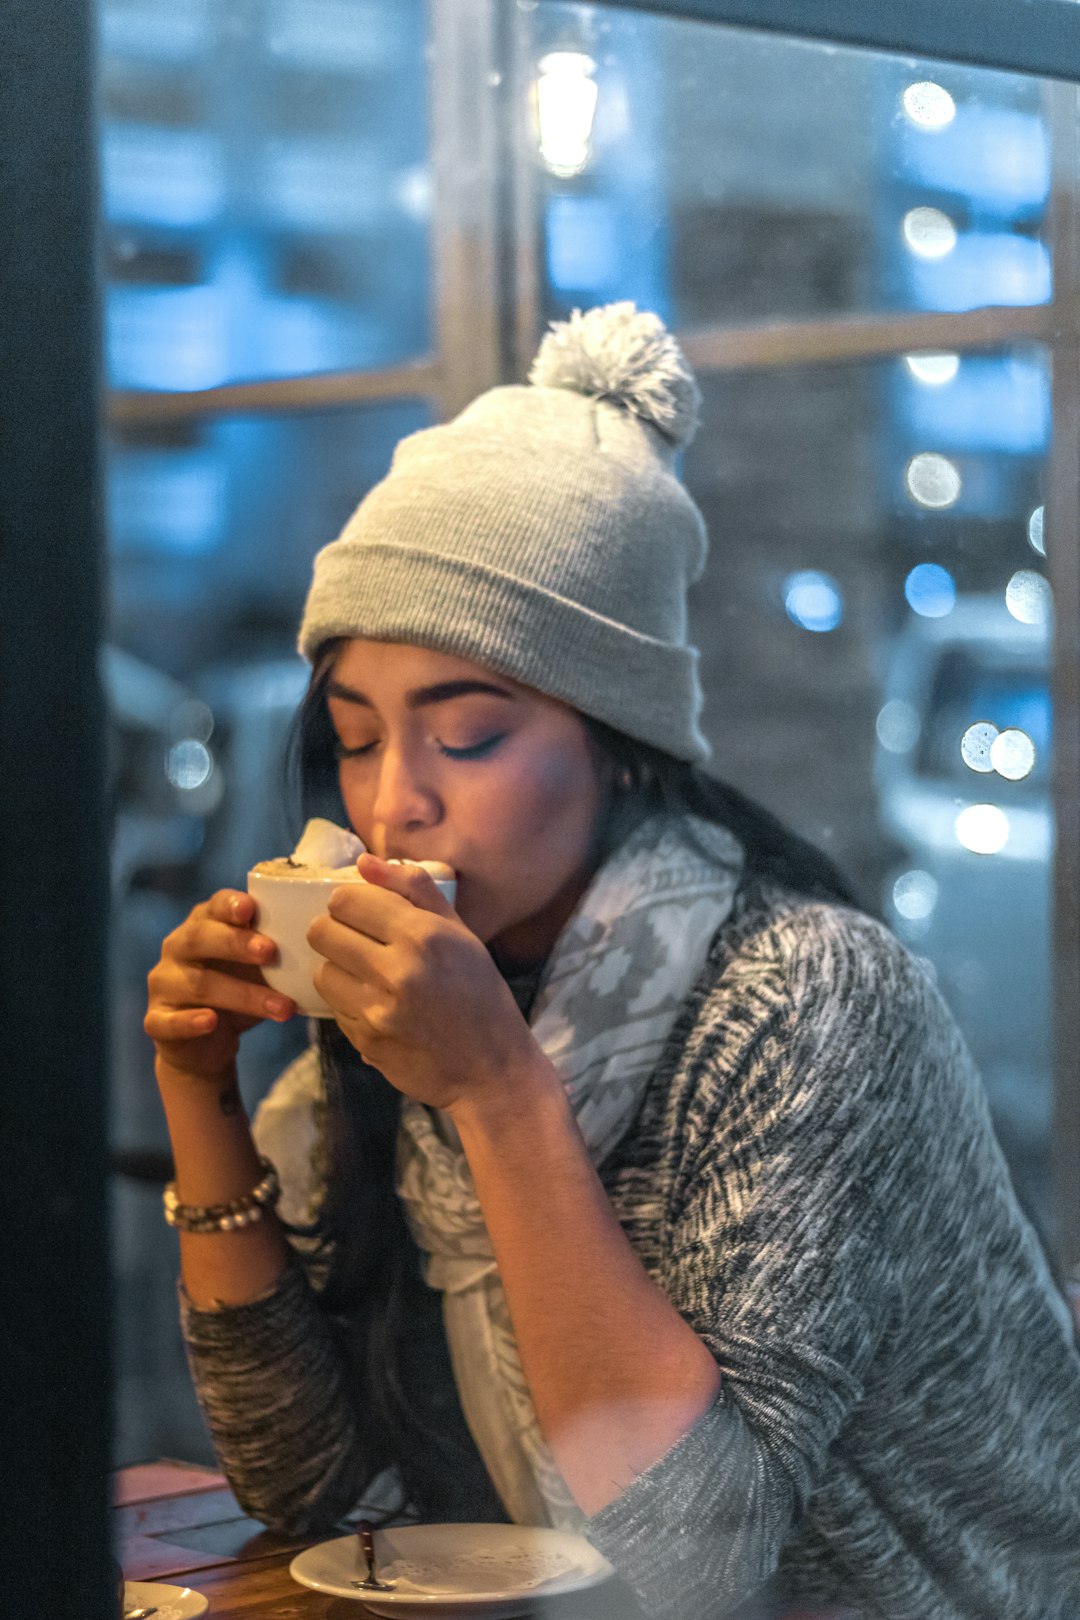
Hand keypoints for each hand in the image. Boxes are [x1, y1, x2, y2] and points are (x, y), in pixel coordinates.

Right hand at [145, 889, 295, 1083]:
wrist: (207, 1043)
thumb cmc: (239, 989)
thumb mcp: (259, 967)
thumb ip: (276, 948)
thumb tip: (327, 936)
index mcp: (203, 925)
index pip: (213, 906)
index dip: (230, 905)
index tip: (251, 909)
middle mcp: (177, 948)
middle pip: (201, 938)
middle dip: (236, 943)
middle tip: (271, 952)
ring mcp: (164, 984)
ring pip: (198, 984)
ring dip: (243, 995)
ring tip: (282, 1008)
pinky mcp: (157, 1020)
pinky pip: (170, 1020)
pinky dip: (191, 1021)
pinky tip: (211, 1022)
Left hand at [308, 854, 547, 1113]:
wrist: (492, 1071)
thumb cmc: (481, 995)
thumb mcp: (461, 934)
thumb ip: (414, 889)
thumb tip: (365, 862)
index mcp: (424, 936)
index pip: (346, 901)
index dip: (349, 903)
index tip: (363, 914)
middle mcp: (397, 971)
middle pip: (322, 932)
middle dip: (336, 932)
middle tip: (359, 943)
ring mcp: (378, 1011)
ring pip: (322, 972)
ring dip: (339, 970)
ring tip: (367, 976)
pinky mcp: (366, 1042)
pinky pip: (334, 1009)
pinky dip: (349, 1004)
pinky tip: (377, 1006)